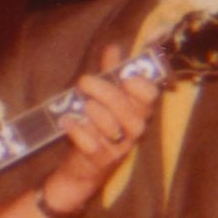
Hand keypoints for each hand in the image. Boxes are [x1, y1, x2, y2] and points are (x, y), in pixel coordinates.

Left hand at [42, 47, 160, 217]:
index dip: (139, 84)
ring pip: (109, 124)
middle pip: (125, 106)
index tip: (123, 76)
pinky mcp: (100, 160)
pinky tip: (66, 121)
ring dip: (91, 111)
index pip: (150, 96)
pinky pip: (89, 141)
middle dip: (103, 90)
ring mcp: (118, 147)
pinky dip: (76, 129)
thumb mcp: (106, 100)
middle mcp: (133, 130)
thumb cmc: (98, 129)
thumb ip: (111, 74)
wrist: (84, 170)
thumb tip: (114, 47)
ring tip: (80, 106)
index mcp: (139, 112)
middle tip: (83, 81)